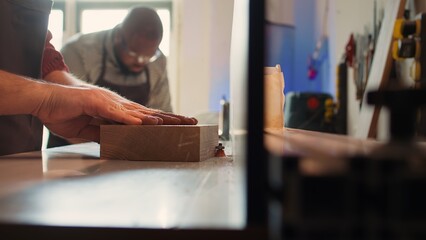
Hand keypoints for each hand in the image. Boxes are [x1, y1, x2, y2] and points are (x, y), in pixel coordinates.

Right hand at [33, 84, 196, 142]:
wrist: (44, 101)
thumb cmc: (65, 113)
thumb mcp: (88, 129)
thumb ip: (104, 133)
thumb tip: (117, 141)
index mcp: (116, 111)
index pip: (144, 117)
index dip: (163, 121)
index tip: (180, 126)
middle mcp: (116, 104)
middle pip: (148, 112)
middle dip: (170, 117)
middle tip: (190, 121)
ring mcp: (107, 102)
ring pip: (137, 111)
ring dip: (155, 118)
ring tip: (174, 123)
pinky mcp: (95, 101)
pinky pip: (115, 113)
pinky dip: (130, 119)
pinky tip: (143, 123)